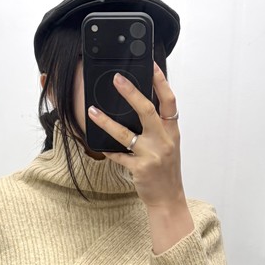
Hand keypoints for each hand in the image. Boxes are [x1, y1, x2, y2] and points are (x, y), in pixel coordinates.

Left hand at [87, 63, 185, 209]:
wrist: (168, 199)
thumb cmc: (167, 171)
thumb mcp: (169, 145)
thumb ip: (159, 127)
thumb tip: (142, 105)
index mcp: (172, 131)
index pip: (169, 100)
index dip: (161, 81)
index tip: (150, 65)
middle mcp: (164, 140)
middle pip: (147, 110)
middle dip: (131, 92)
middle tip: (117, 78)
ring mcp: (152, 155)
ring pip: (126, 133)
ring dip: (107, 121)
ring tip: (92, 111)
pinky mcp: (140, 168)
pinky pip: (119, 155)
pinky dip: (108, 150)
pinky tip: (97, 144)